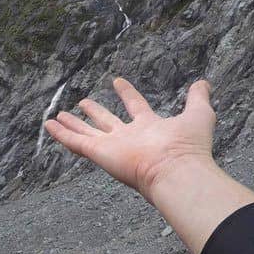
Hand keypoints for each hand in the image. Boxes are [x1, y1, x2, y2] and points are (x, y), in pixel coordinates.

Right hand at [45, 77, 216, 201]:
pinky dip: (61, 135)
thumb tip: (203, 82)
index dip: (127, 93)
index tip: (117, 81)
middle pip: (106, 122)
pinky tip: (49, 126)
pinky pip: (76, 142)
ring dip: (72, 125)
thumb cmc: (188, 146)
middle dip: (95, 112)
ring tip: (57, 116)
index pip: (135, 107)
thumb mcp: (198, 114)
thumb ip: (198, 98)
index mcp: (149, 128)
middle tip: (83, 103)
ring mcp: (112, 147)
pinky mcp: (99, 153)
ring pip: (86, 133)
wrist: (175, 171)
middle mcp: (128, 139)